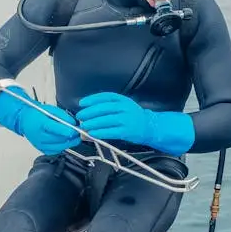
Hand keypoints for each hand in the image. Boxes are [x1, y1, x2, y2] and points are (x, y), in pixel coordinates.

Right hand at [0, 85, 80, 155]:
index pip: (57, 129)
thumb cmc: (38, 114)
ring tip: (73, 136)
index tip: (77, 129)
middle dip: (72, 137)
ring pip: (61, 147)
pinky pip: (57, 151)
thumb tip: (75, 124)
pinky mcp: (42, 150)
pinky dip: (63, 146)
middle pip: (60, 140)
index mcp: (41, 123)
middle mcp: (40, 136)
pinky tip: (64, 141)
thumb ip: (64, 117)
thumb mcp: (51, 110)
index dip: (69, 131)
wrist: (25, 121)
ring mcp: (41, 145)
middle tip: (78, 132)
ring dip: (69, 142)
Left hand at [77, 92, 194, 155]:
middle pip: (103, 108)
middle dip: (89, 112)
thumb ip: (109, 107)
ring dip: (93, 123)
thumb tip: (89, 111)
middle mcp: (124, 108)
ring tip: (84, 126)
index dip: (92, 99)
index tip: (82, 103)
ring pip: (105, 120)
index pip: (105, 96)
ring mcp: (126, 119)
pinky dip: (100, 133)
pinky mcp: (127, 131)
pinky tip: (93, 134)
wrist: (150, 127)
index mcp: (123, 100)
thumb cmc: (133, 117)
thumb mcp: (123, 106)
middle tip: (80, 116)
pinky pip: (110, 131)